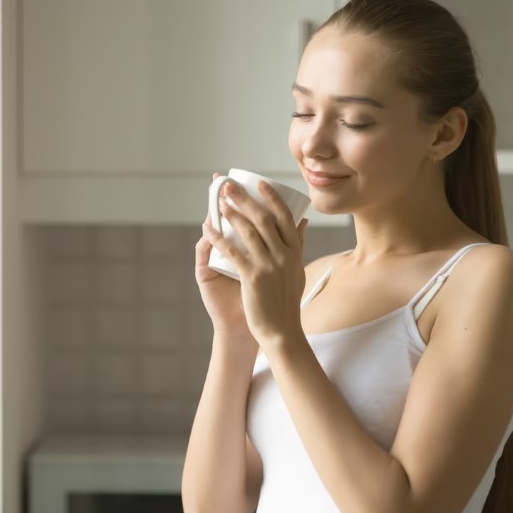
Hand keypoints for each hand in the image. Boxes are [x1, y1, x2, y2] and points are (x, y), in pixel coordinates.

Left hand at [202, 180, 308, 346]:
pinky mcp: (253, 278)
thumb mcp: (297, 269)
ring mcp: (269, 266)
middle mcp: (284, 255)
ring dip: (231, 213)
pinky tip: (208, 229)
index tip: (260, 182)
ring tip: (218, 201)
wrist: (281, 330)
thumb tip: (303, 221)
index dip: (272, 197)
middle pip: (263, 218)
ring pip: (248, 232)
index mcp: (295, 252)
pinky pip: (232, 252)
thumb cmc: (286, 300)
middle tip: (229, 185)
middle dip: (245, 198)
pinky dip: (219, 239)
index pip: (285, 216)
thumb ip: (298, 245)